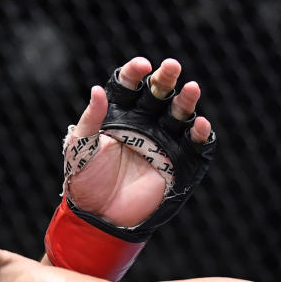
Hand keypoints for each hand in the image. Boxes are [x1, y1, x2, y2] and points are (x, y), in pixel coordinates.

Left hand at [63, 56, 213, 228]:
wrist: (99, 215)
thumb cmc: (85, 179)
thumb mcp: (81, 147)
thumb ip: (91, 119)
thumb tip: (96, 90)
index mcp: (119, 114)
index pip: (129, 86)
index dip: (135, 73)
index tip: (142, 66)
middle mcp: (143, 123)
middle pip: (159, 94)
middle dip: (166, 79)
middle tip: (172, 66)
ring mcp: (162, 141)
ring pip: (179, 114)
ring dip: (186, 101)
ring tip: (191, 89)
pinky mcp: (178, 162)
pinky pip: (193, 145)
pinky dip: (200, 134)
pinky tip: (199, 124)